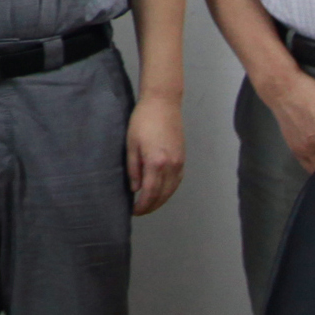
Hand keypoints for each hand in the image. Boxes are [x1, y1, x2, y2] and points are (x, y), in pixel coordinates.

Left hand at [126, 95, 186, 216]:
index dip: (142, 205)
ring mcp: (180, 162)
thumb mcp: (131, 144)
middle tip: (139, 211)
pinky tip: (161, 192)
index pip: (150, 193)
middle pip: (163, 195)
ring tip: (149, 205)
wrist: (163, 103)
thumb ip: (133, 169)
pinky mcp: (183, 158)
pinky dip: (169, 190)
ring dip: (161, 200)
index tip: (133, 211)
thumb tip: (136, 189)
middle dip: (151, 206)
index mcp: (156, 162)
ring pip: (172, 189)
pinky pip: (177, 181)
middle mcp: (172, 165)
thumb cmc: (142, 120)